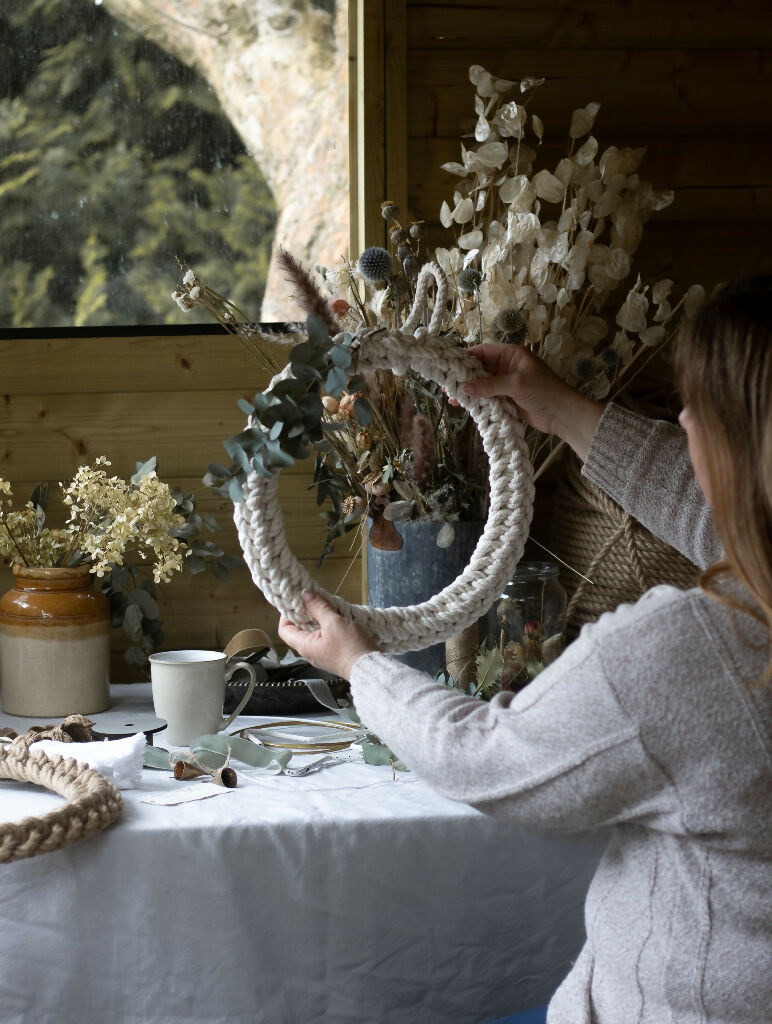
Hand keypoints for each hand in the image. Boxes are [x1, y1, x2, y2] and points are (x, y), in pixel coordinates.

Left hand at [278, 590, 378, 679]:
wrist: (369, 666)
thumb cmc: (349, 646)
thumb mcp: (334, 622)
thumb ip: (318, 607)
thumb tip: (305, 594)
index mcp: (304, 645)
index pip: (284, 630)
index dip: (285, 615)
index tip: (294, 601)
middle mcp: (310, 652)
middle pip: (299, 630)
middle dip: (304, 613)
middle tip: (312, 599)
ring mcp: (321, 654)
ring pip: (313, 633)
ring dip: (317, 618)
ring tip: (325, 605)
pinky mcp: (333, 654)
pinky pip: (324, 637)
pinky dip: (327, 626)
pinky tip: (336, 616)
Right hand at [462, 344, 604, 461]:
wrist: (562, 414)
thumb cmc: (544, 391)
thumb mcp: (515, 384)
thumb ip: (489, 385)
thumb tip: (465, 387)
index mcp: (512, 355)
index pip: (484, 351)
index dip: (466, 357)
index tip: (449, 365)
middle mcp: (508, 367)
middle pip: (481, 368)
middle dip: (464, 376)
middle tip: (446, 383)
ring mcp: (507, 384)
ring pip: (483, 385)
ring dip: (469, 390)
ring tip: (451, 396)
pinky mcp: (508, 399)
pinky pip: (488, 398)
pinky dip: (477, 401)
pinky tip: (464, 406)